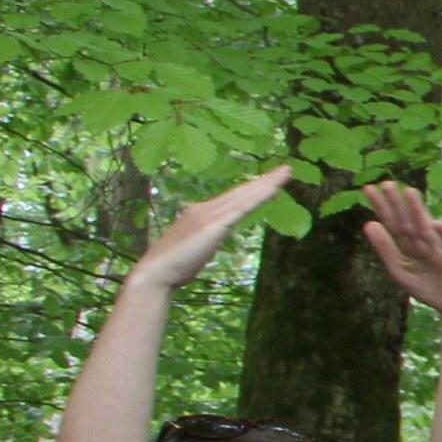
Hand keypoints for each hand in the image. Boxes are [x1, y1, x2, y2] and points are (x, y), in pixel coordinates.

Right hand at [129, 167, 293, 291]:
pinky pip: (241, 209)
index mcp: (200, 212)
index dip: (253, 189)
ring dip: (267, 183)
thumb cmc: (173, 266)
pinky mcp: (213, 226)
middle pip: (242, 191)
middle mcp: (204, 208)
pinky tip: (273, 191)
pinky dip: (257, 198)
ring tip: (287, 172)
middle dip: (266, 180)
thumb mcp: (195, 246)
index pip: (233, 198)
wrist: (154, 273)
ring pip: (244, 196)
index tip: (271, 181)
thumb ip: (206, 237)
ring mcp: (208, 215)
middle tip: (287, 168)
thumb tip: (212, 236)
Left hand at [361, 182, 441, 323]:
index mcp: (409, 247)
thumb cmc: (428, 290)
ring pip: (428, 231)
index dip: (382, 207)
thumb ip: (386, 250)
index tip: (368, 189)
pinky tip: (436, 225)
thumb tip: (368, 224)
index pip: (393, 223)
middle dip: (398, 204)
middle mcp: (424, 245)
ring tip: (409, 193)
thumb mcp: (401, 273)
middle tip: (386, 183)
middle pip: (409, 222)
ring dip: (419, 213)